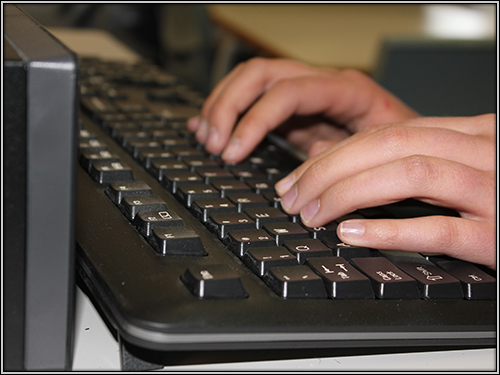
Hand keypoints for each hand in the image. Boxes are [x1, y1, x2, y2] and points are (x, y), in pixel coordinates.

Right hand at [188, 57, 418, 162]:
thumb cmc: (403, 149)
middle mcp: (321, 83)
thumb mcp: (378, 157)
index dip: (255, 119)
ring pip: (249, 80)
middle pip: (259, 74)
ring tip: (205, 137)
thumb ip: (340, 161)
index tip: (234, 151)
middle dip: (228, 107)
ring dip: (221, 106)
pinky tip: (207, 125)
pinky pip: (251, 98)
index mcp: (345, 90)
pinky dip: (225, 110)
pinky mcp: (294, 109)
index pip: (287, 91)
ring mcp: (305, 93)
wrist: (414, 145)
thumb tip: (297, 177)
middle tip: (213, 143)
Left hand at [275, 114, 495, 269]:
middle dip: (330, 170)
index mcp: (469, 134)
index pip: (387, 133)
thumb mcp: (457, 170)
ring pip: (411, 174)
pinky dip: (391, 229)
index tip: (297, 178)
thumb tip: (336, 163)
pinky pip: (440, 227)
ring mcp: (494, 192)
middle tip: (293, 197)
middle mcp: (483, 151)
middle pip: (390, 145)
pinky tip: (352, 233)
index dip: (334, 154)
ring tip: (312, 213)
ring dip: (350, 192)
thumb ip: (406, 161)